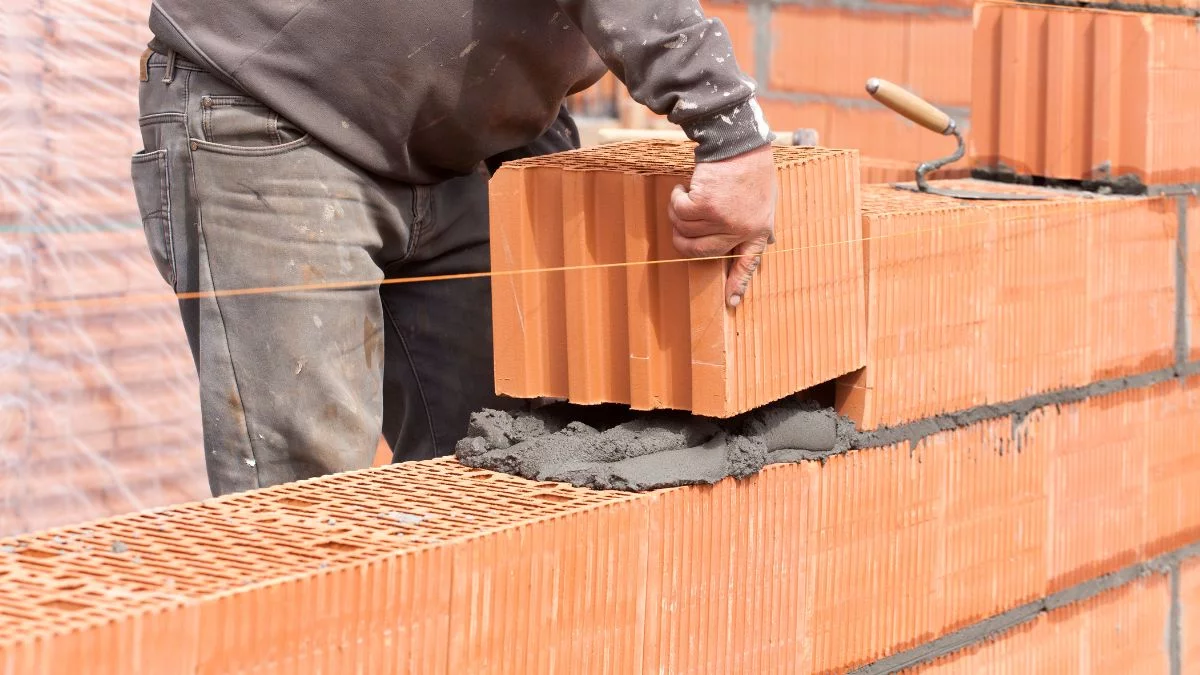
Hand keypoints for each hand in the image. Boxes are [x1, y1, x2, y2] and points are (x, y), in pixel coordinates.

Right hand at [668, 144, 776, 307]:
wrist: (741, 143)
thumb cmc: (752, 169)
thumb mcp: (764, 201)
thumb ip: (756, 224)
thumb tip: (761, 244)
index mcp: (757, 231)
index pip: (748, 263)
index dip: (738, 283)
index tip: (731, 302)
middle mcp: (740, 230)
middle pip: (700, 252)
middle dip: (682, 242)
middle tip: (679, 226)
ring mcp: (722, 219)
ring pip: (684, 229)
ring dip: (679, 212)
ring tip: (689, 195)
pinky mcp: (705, 205)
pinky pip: (678, 211)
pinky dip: (676, 198)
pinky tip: (686, 186)